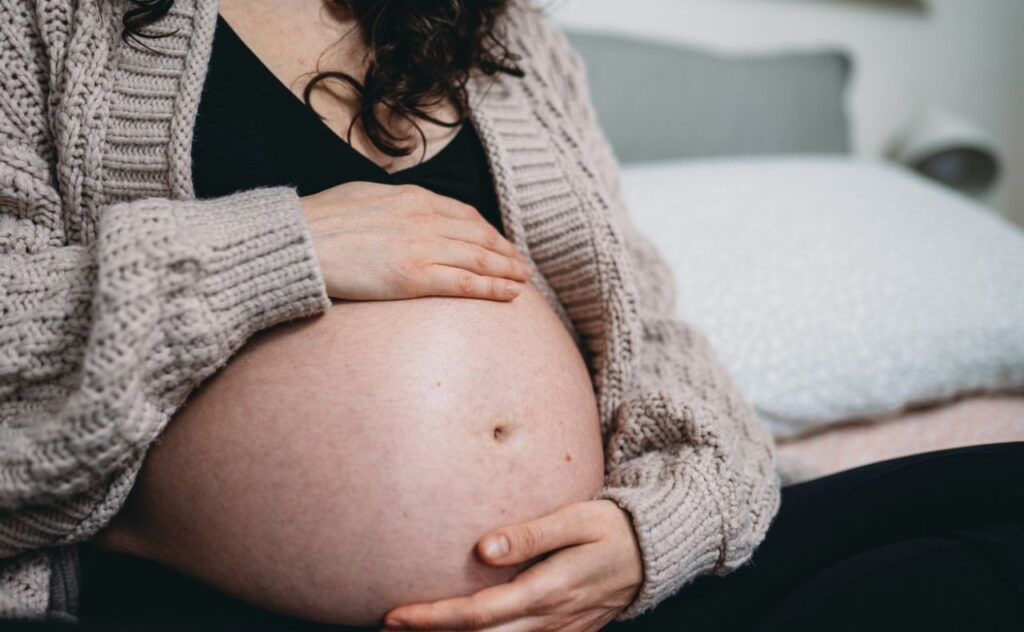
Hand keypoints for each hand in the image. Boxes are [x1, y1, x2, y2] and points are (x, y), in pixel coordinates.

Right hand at [300, 182, 532, 301]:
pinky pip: (465, 283)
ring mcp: (423, 247)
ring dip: (507, 270)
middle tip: (521, 264)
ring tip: (523, 280)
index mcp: (413, 198)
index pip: (464, 214)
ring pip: (480, 258)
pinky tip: (511, 294)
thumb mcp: (363, 196)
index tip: (499, 242)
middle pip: (479, 236)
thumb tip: (398, 213)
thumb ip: (390, 205)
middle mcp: (425, 219)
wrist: (300, 240)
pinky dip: (493, 288)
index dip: (487, 231)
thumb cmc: (321, 222)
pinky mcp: (415, 277)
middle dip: (505, 251)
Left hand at [381, 500, 643, 631]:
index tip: (396, 615)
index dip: (435, 618)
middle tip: (389, 628)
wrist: (654, 554)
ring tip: (415, 629)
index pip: (480, 614)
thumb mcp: (577, 519)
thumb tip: (482, 550)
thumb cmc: (611, 528)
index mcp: (549, 591)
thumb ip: (531, 534)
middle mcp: (551, 620)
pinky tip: (464, 631)